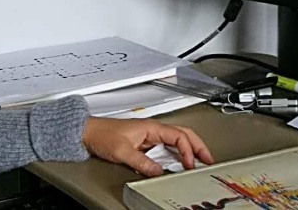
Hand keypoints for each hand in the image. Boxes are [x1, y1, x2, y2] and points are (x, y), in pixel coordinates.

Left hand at [81, 117, 213, 176]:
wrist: (88, 133)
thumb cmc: (102, 134)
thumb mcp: (122, 151)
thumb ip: (142, 162)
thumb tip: (159, 172)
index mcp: (151, 126)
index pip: (178, 136)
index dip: (188, 150)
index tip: (190, 164)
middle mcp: (153, 130)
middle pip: (183, 135)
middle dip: (198, 146)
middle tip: (209, 159)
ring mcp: (150, 136)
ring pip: (176, 141)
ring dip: (189, 151)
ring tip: (198, 163)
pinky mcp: (146, 144)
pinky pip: (166, 149)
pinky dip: (177, 156)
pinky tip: (179, 164)